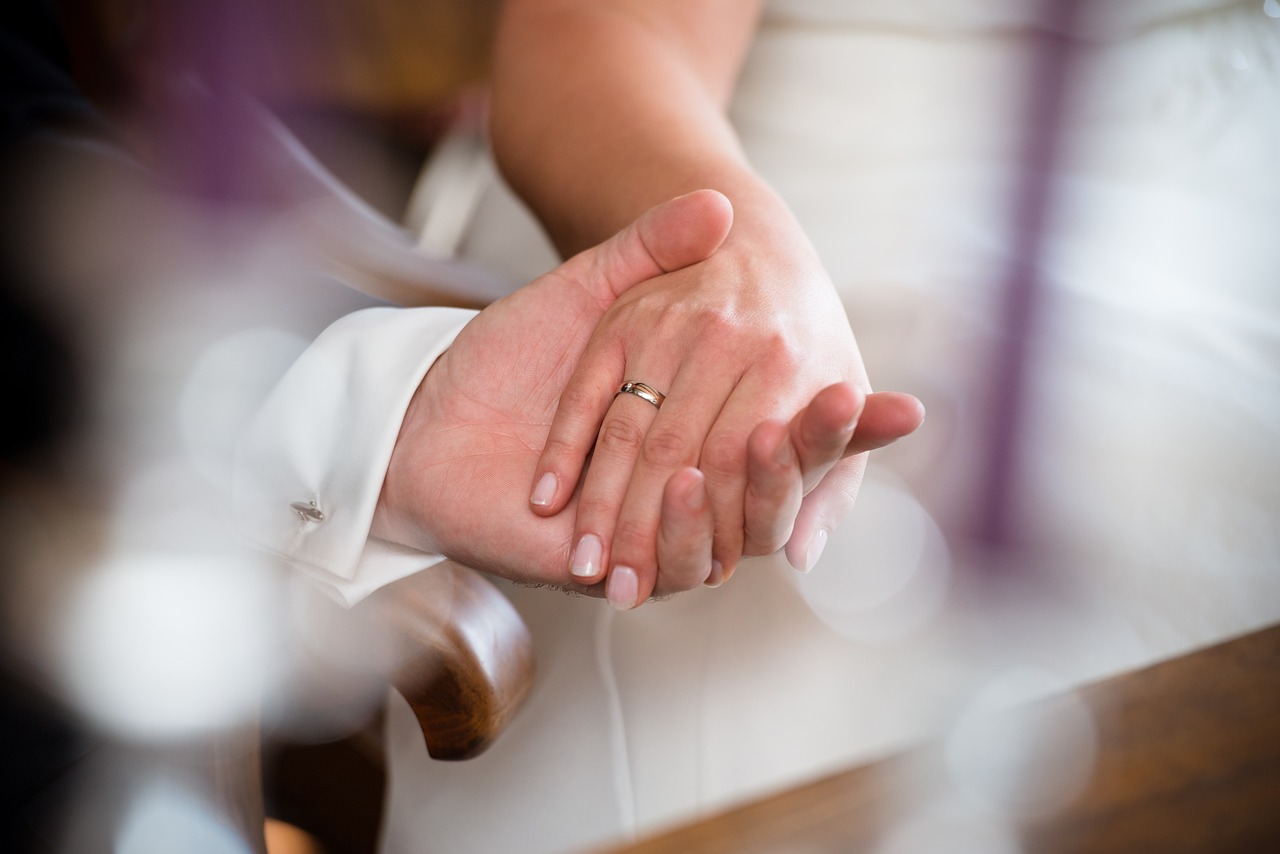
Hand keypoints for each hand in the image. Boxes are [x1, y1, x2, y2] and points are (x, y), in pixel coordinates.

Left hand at [374, 190, 920, 601]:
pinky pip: (671, 561)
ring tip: (776, 439)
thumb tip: (722, 205)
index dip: (836, 417)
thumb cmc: (511, 354)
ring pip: (737, 530)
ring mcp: (657, 531)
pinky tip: (695, 484)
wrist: (428, 415)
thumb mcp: (589, 290)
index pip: (795, 435)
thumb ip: (652, 249)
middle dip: (816, 446)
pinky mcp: (616, 564)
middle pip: (778, 485)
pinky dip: (688, 528)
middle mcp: (694, 490)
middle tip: (849, 400)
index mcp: (707, 430)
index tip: (887, 390)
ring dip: (760, 490)